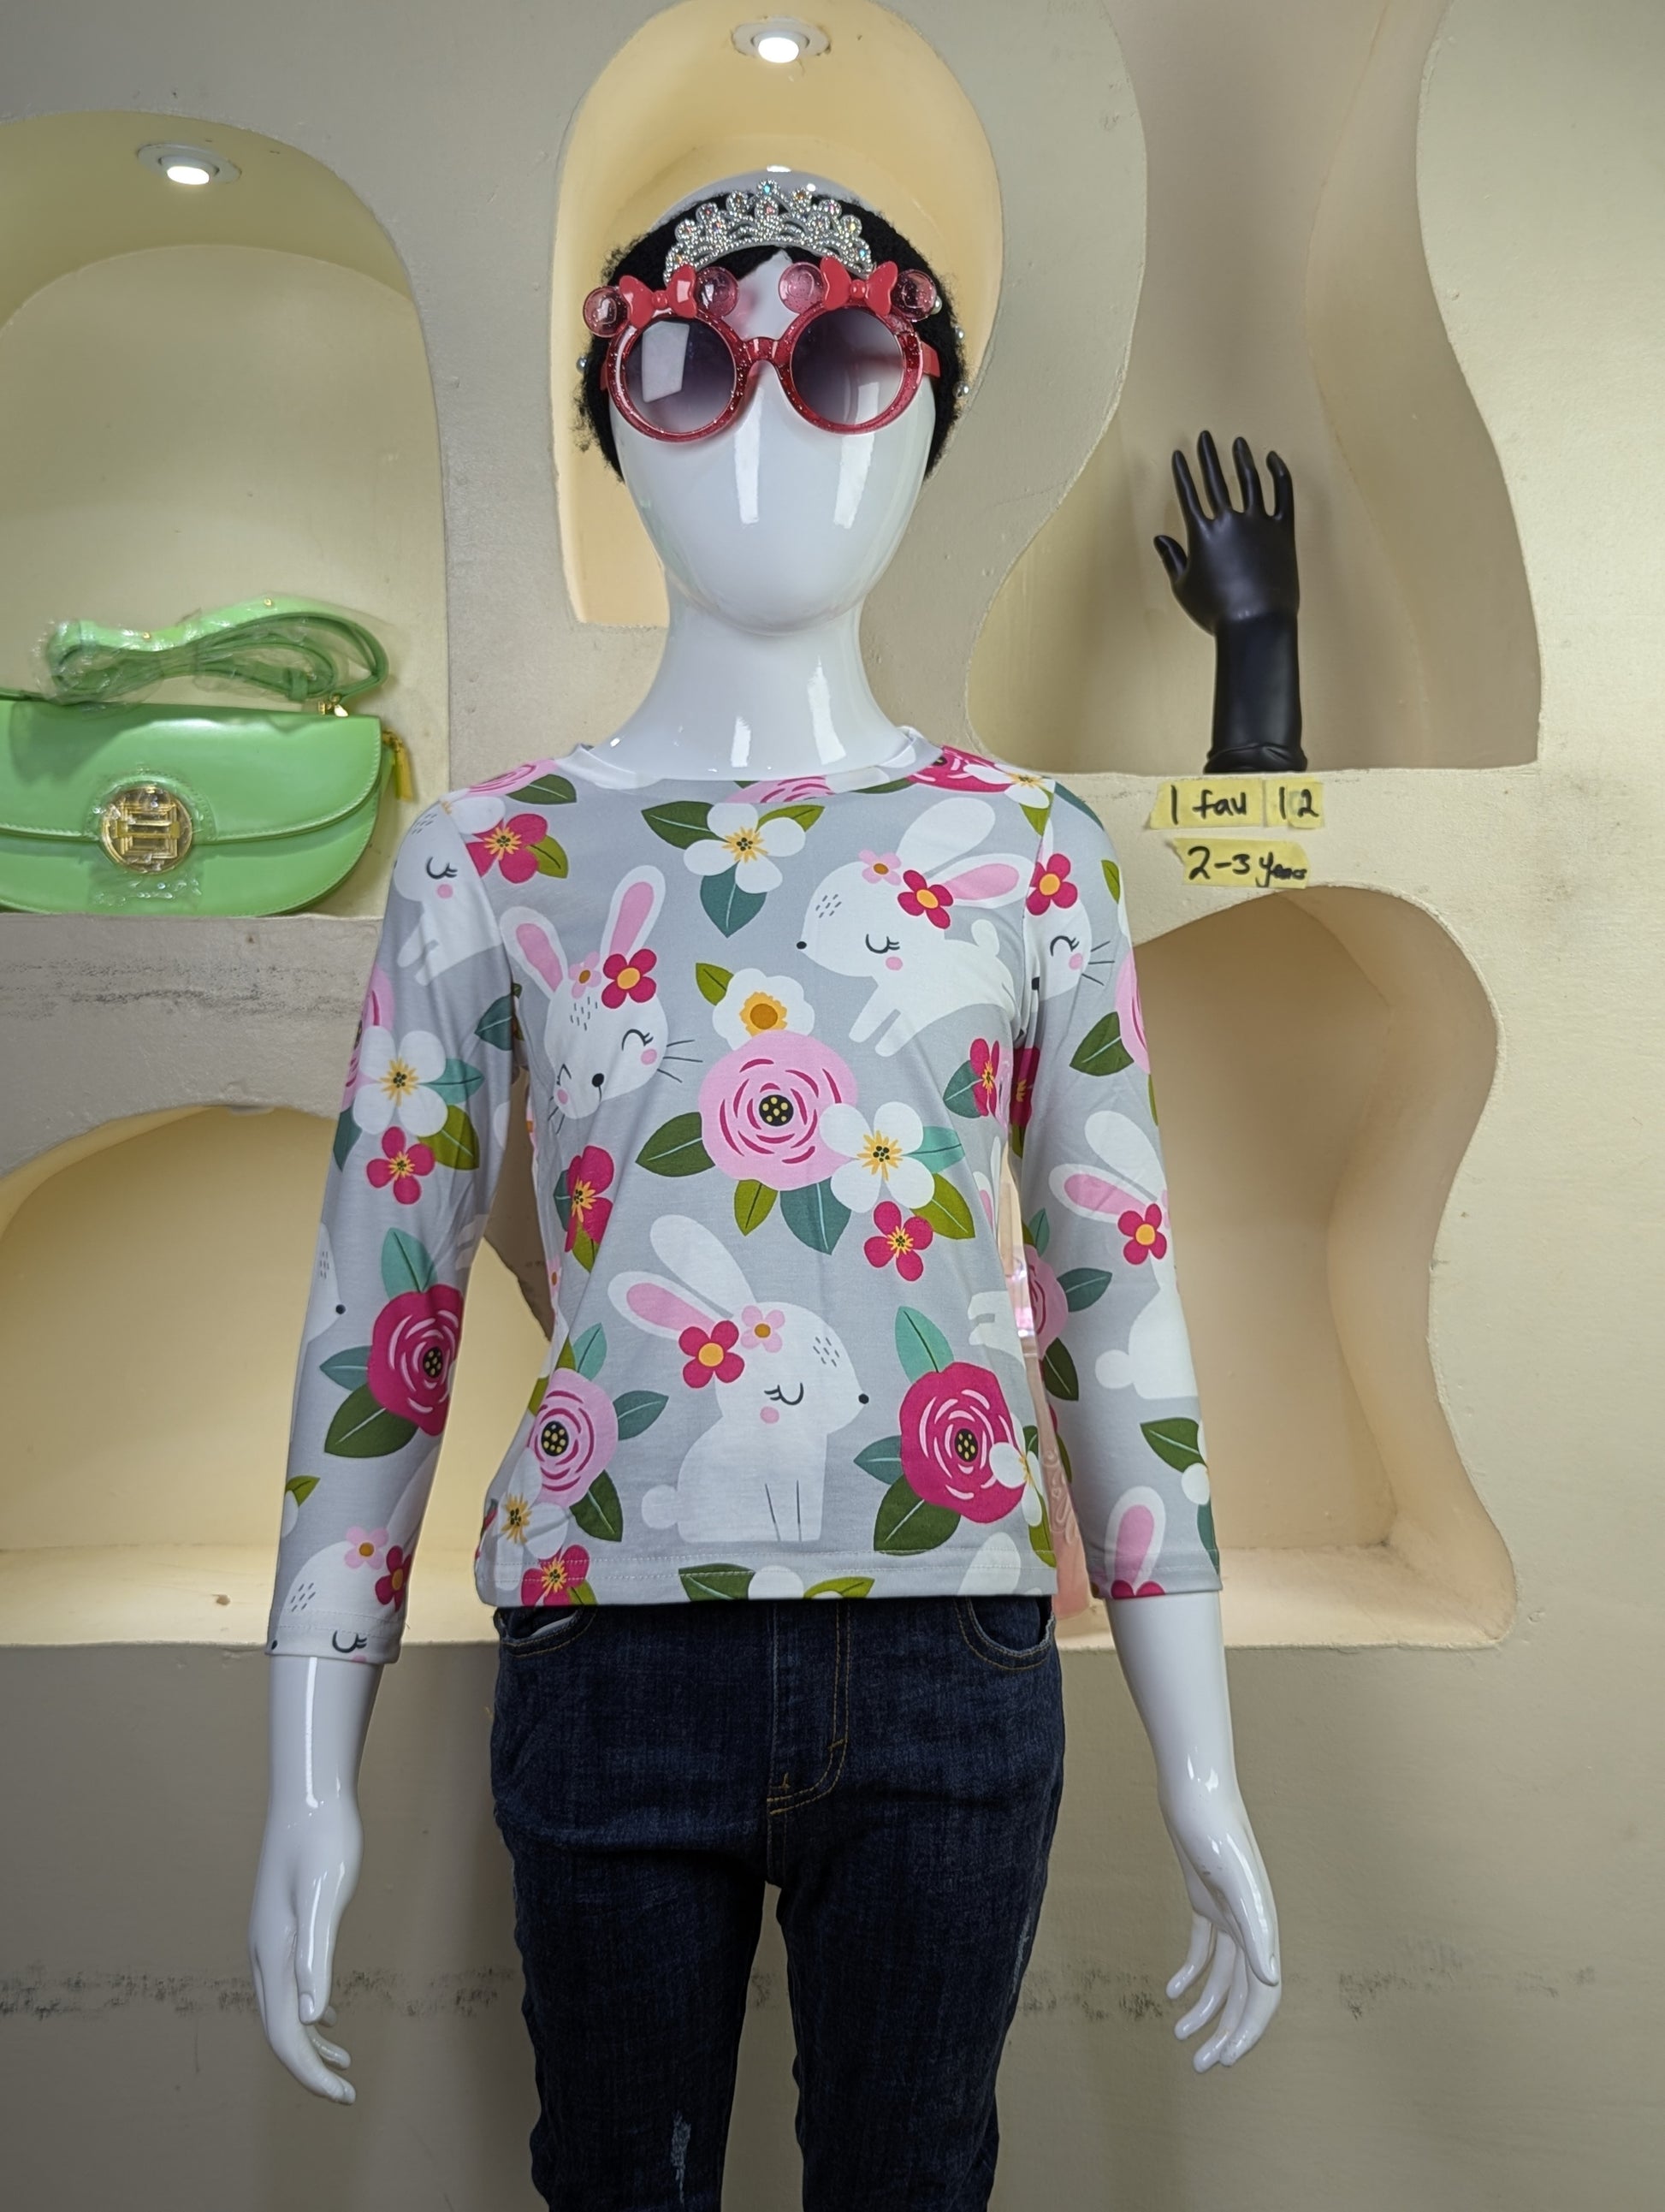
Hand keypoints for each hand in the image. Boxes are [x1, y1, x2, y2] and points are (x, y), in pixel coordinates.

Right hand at [250, 1652, 380, 2102]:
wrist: (310, 1793)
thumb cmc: (323, 1840)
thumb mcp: (325, 1895)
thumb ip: (316, 1955)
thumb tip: (310, 2017)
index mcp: (275, 1953)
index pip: (284, 2036)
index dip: (310, 2073)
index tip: (343, 2095)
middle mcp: (265, 1952)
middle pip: (279, 2030)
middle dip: (309, 2066)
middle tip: (348, 2091)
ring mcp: (271, 1937)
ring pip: (283, 2009)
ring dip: (309, 2042)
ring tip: (343, 2063)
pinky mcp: (284, 1922)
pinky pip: (289, 1982)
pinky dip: (308, 2010)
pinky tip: (329, 2016)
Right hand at [1154, 430, 1297, 634]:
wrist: (1256, 624)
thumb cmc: (1217, 612)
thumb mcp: (1184, 587)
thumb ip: (1172, 559)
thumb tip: (1160, 539)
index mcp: (1202, 534)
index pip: (1188, 493)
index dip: (1182, 471)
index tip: (1179, 454)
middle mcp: (1229, 522)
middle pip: (1215, 479)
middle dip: (1207, 455)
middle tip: (1204, 436)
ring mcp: (1258, 523)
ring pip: (1249, 480)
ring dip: (1242, 458)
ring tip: (1238, 443)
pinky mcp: (1283, 530)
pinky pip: (1283, 493)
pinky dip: (1278, 473)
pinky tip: (1273, 459)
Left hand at [1157, 1774, 1280, 2070]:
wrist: (1194, 1787)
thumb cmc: (1215, 1828)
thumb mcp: (1235, 1880)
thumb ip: (1257, 1927)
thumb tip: (1271, 1979)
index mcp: (1262, 1928)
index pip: (1262, 1995)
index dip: (1247, 2031)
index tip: (1224, 2059)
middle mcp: (1250, 1925)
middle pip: (1242, 1994)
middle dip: (1225, 2032)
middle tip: (1201, 2066)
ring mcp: (1228, 1912)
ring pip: (1221, 1977)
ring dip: (1205, 2009)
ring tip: (1180, 2036)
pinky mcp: (1205, 1898)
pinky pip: (1202, 1948)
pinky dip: (1189, 1973)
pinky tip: (1172, 1991)